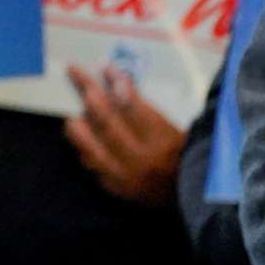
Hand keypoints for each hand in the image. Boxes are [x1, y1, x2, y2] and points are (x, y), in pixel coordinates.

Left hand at [63, 65, 184, 207]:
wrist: (191, 197)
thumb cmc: (184, 157)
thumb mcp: (177, 130)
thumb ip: (148, 110)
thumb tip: (119, 82)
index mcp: (164, 142)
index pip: (133, 108)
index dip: (117, 85)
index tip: (107, 68)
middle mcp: (142, 161)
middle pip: (107, 123)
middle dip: (89, 93)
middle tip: (76, 74)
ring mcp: (126, 177)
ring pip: (92, 146)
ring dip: (79, 124)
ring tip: (73, 112)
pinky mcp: (115, 188)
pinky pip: (92, 164)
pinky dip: (85, 147)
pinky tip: (82, 135)